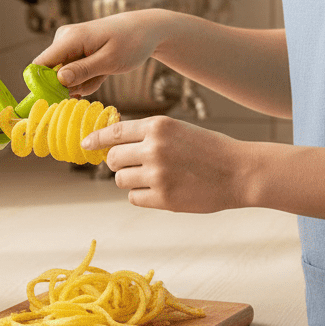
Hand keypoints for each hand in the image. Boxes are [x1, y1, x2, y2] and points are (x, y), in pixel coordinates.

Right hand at [32, 10, 174, 96]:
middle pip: (52, 75)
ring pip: (65, 77)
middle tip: (96, 81)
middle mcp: (64, 39)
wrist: (146, 29)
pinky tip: (102, 72)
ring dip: (83, 83)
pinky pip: (74, 74)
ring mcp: (69, 45)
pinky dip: (88, 78)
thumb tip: (57, 80)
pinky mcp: (75, 51)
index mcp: (69, 38)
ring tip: (103, 74)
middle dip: (72, 87)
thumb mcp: (110, 60)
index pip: (39, 65)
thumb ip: (83, 71)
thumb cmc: (132, 42)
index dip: (42, 86)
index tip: (60, 100)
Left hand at [80, 116, 247, 212]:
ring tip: (156, 177)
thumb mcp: (177, 130)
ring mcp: (158, 175)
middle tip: (134, 164)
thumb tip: (111, 144)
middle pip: (112, 158)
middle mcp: (154, 148)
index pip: (113, 132)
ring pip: (121, 180)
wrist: (239, 171)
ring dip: (131, 180)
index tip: (85, 144)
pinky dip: (143, 195)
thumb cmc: (208, 148)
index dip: (96, 139)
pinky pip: (134, 198)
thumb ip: (147, 134)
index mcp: (158, 126)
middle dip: (117, 162)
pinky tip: (163, 189)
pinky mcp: (164, 199)